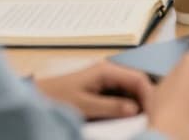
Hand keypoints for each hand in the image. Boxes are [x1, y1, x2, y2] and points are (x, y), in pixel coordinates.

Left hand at [34, 61, 152, 118]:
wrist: (33, 98)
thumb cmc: (55, 99)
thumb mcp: (84, 106)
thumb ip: (111, 107)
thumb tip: (136, 110)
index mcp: (106, 70)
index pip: (138, 78)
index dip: (150, 95)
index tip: (154, 112)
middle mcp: (108, 71)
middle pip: (136, 83)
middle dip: (145, 99)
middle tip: (151, 117)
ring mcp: (104, 79)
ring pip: (129, 90)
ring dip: (136, 103)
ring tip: (142, 119)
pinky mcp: (99, 89)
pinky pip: (120, 95)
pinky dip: (126, 105)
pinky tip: (128, 117)